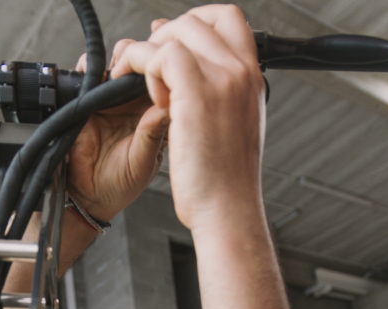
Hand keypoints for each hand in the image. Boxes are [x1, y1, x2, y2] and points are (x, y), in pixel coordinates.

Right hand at [67, 43, 169, 222]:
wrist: (89, 198)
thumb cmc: (121, 186)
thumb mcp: (144, 162)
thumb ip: (153, 133)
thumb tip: (168, 104)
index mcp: (155, 114)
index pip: (165, 78)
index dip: (167, 63)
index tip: (166, 56)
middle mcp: (134, 103)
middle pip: (144, 62)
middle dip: (143, 52)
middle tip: (141, 61)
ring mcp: (111, 100)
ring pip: (118, 62)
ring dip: (119, 57)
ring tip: (118, 70)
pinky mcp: (87, 101)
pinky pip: (88, 74)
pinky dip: (91, 67)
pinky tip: (96, 76)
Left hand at [110, 6, 266, 232]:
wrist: (228, 209)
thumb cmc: (225, 182)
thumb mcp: (233, 130)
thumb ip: (219, 98)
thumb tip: (189, 75)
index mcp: (251, 80)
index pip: (229, 21)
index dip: (196, 23)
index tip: (172, 43)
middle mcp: (241, 73)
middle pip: (199, 20)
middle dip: (165, 37)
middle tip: (146, 65)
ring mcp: (222, 80)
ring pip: (177, 33)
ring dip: (148, 52)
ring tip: (135, 80)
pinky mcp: (196, 94)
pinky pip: (160, 54)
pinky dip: (141, 65)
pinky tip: (136, 91)